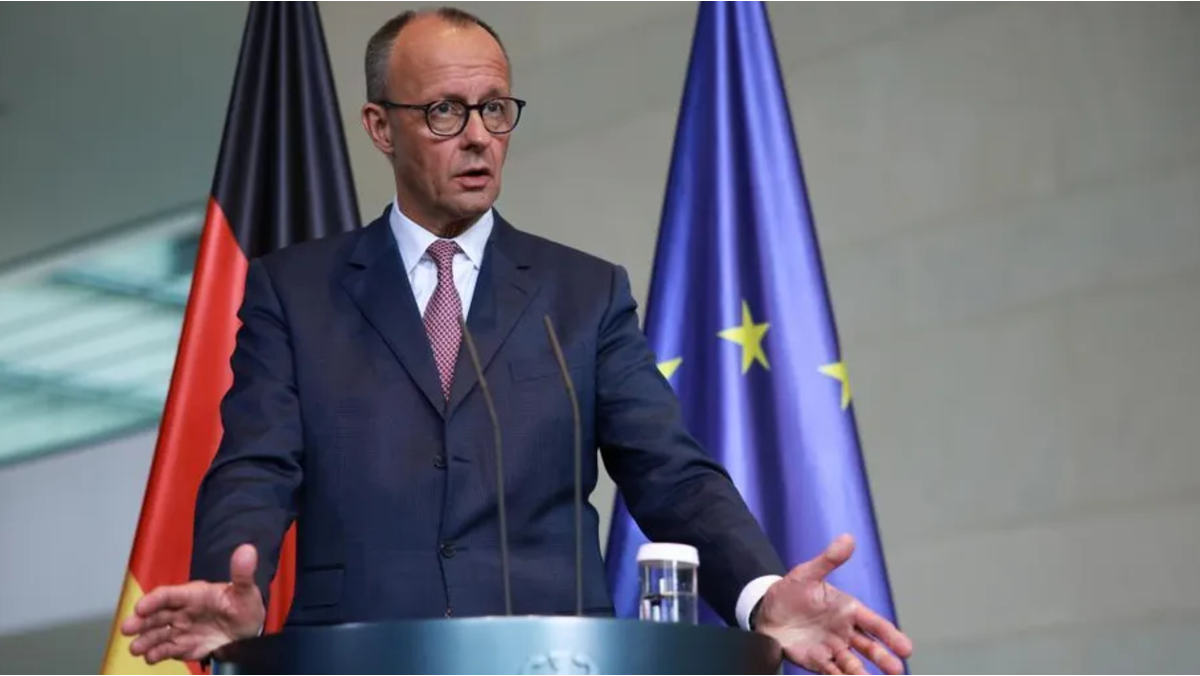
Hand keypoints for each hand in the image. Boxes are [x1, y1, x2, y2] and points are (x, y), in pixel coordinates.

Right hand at [121, 543, 265, 664]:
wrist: (249, 632)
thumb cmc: (244, 607)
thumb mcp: (246, 591)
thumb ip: (243, 574)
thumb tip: (247, 550)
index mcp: (194, 594)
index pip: (169, 594)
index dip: (153, 600)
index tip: (140, 607)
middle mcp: (182, 611)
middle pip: (156, 615)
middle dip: (140, 621)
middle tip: (127, 628)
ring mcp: (181, 629)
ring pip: (157, 634)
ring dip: (144, 640)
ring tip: (135, 648)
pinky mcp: (182, 646)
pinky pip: (166, 650)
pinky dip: (156, 654)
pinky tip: (151, 657)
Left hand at [754, 534, 912, 674]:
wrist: (766, 611)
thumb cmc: (790, 591)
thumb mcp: (807, 573)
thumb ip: (829, 560)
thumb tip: (848, 538)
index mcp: (848, 610)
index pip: (875, 624)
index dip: (891, 636)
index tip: (906, 648)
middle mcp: (845, 631)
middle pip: (869, 647)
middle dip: (883, 658)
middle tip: (896, 669)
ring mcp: (832, 648)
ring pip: (852, 663)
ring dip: (861, 673)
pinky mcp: (817, 661)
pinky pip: (831, 672)